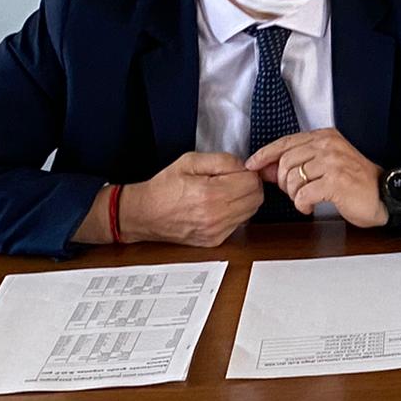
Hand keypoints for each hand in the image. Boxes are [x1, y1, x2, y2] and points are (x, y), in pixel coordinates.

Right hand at [119, 152, 262, 246]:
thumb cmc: (164, 187)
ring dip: (245, 199)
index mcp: (210, 194)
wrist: (144, 214)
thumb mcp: (190, 161)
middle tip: (234, 179)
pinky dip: (236, 213)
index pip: (252, 183)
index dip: (248, 172)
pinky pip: (239, 223)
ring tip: (225, 191)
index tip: (238, 169)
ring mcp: (215, 232)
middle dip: (250, 185)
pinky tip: (220, 205)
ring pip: (251, 212)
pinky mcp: (214, 241)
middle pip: (256, 198)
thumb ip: (222, 160)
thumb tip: (244, 166)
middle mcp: (215, 217)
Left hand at [245, 128, 386, 226]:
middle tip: (295, 192)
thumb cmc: (355, 183)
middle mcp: (329, 144)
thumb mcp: (326, 166)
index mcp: (326, 136)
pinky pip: (303, 194)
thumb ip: (299, 163)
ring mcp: (333, 162)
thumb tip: (267, 169)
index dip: (265, 154)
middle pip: (285, 161)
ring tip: (306, 199)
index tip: (252, 165)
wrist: (383, 196)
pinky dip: (302, 205)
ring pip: (292, 178)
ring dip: (293, 195)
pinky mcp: (336, 181)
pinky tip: (310, 207)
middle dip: (283, 182)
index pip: (286, 141)